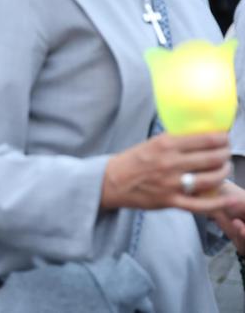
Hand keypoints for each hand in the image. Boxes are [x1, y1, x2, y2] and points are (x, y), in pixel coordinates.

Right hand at [101, 133, 234, 213]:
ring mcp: (171, 183)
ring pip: (211, 179)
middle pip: (212, 158)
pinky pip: (200, 204)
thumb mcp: (152, 143)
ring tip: (224, 169)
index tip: (225, 138)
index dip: (222, 139)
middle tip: (226, 153)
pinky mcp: (170, 201)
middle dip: (225, 155)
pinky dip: (218, 203)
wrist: (112, 182)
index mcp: (166, 144)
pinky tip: (228, 200)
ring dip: (223, 173)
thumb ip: (174, 141)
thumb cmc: (132, 161)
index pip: (205, 139)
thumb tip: (199, 136)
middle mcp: (170, 162)